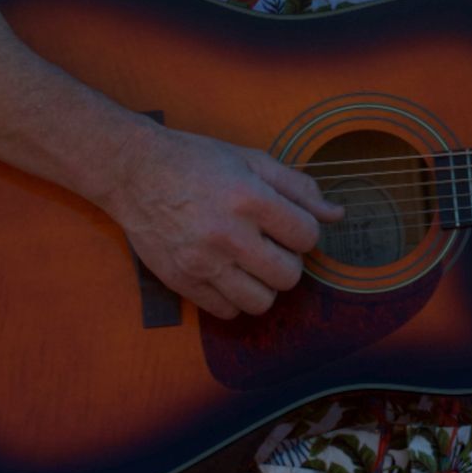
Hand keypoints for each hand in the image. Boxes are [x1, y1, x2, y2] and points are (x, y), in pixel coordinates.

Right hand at [100, 125, 344, 319]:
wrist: (135, 172)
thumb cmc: (197, 161)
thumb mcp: (251, 160)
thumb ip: (298, 187)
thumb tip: (336, 214)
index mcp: (249, 198)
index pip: (306, 236)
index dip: (305, 232)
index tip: (289, 225)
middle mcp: (227, 234)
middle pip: (289, 276)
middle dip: (289, 262)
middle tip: (272, 245)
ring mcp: (202, 262)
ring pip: (260, 302)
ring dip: (264, 285)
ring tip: (251, 263)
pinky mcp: (181, 282)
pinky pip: (226, 312)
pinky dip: (234, 298)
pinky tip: (228, 274)